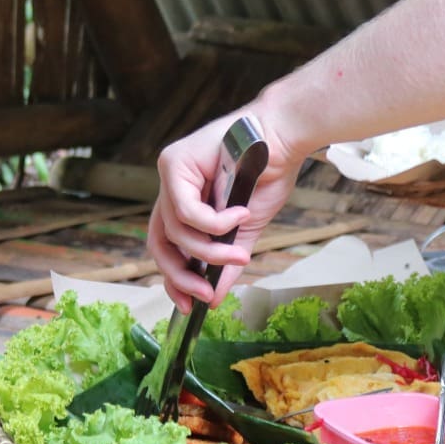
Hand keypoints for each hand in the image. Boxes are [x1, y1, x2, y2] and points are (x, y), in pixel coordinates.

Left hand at [148, 109, 304, 312]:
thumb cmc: (268, 175)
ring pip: (176, 230)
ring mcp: (170, 174)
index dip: (175, 278)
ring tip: (239, 254)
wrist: (284, 138)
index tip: (191, 305)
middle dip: (180, 275)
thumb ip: (226, 261)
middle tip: (205, 294)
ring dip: (210, 251)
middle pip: (160, 242)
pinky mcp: (175, 162)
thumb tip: (214, 298)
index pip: (167, 247)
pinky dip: (214, 222)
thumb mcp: (244, 231)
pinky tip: (239, 216)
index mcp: (184, 201)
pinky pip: (187, 210)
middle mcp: (171, 188)